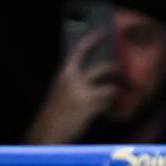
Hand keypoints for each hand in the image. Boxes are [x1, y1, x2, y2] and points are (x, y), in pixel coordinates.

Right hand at [27, 27, 118, 144]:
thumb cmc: (53, 112)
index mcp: (64, 73)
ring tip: (111, 98)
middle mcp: (73, 80)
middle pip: (102, 68)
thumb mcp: (59, 90)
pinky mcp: (90, 109)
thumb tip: (88, 76)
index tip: (104, 32)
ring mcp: (82, 94)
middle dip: (114, 69)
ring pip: (109, 89)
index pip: (80, 50)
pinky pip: (107, 104)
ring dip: (113, 94)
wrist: (46, 132)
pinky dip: (109, 107)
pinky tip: (107, 110)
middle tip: (120, 72)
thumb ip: (72, 81)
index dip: (93, 39)